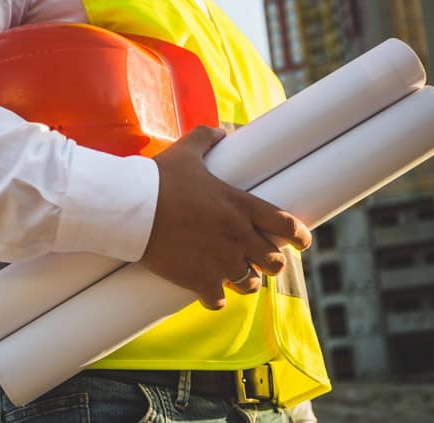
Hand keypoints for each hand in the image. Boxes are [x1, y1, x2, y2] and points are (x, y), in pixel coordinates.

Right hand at [140, 126, 311, 309]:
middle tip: (258, 259)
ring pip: (251, 285)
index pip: (287, 225)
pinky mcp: (200, 281)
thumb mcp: (185, 153)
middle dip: (269, 262)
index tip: (302, 242)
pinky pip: (219, 301)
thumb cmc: (159, 179)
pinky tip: (208, 292)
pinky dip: (215, 298)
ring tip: (233, 276)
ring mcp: (221, 263)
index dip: (300, 236)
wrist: (132, 210)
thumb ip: (206, 139)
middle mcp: (238, 237)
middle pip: (275, 262)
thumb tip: (218, 131)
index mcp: (241, 207)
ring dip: (245, 281)